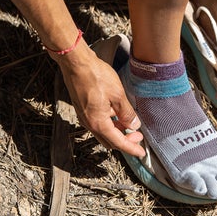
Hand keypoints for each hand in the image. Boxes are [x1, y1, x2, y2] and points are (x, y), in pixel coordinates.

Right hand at [52, 43, 145, 157]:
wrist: (75, 63)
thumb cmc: (95, 76)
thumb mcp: (118, 95)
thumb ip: (127, 113)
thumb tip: (134, 126)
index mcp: (98, 123)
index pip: (118, 142)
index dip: (131, 148)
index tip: (141, 153)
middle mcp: (89, 123)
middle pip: (109, 140)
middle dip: (125, 141)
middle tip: (138, 135)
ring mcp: (84, 116)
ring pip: (103, 131)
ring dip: (117, 131)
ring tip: (129, 123)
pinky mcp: (82, 108)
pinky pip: (97, 122)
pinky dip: (109, 123)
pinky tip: (117, 113)